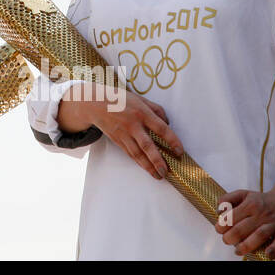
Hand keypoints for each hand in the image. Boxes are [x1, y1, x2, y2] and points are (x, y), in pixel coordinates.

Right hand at [67, 82, 183, 180]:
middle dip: (157, 160)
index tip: (179, 151)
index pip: (160, 128)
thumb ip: (157, 110)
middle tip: (166, 171)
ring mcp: (124, 134)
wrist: (95, 103)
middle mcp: (133, 125)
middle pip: (147, 145)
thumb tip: (168, 123)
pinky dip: (139, 162)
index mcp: (142, 113)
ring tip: (158, 175)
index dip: (172, 140)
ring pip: (137, 153)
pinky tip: (146, 168)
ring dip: (148, 166)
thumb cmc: (120, 99)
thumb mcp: (141, 99)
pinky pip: (129, 153)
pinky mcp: (117, 140)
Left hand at [216, 147, 274, 258]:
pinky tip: (267, 254)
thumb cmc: (262, 200)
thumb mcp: (243, 194)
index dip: (221, 226)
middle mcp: (261, 214)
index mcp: (250, 204)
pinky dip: (274, 248)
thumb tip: (219, 211)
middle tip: (227, 240)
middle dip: (230, 238)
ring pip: (259, 235)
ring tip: (238, 250)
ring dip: (246, 245)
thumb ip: (227, 199)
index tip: (219, 230)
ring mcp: (274, 223)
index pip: (231, 217)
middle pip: (242, 228)